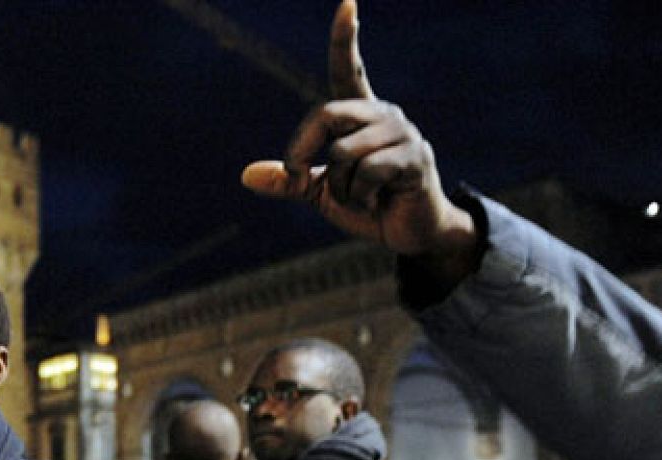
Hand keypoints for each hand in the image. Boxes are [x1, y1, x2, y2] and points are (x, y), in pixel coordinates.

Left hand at [241, 1, 480, 279]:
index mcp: (359, 116)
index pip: (348, 70)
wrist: (409, 234)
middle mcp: (383, 115)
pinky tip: (377, 201)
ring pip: (345, 152)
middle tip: (296, 177)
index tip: (348, 3)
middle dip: (301, 149)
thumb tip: (245, 175)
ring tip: (359, 197)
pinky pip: (368, 171)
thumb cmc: (367, 205)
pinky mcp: (416, 158)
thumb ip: (289, 181)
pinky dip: (360, 196)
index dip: (345, 40)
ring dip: (339, 187)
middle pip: (327, 113)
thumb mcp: (320, 192)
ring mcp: (403, 134)